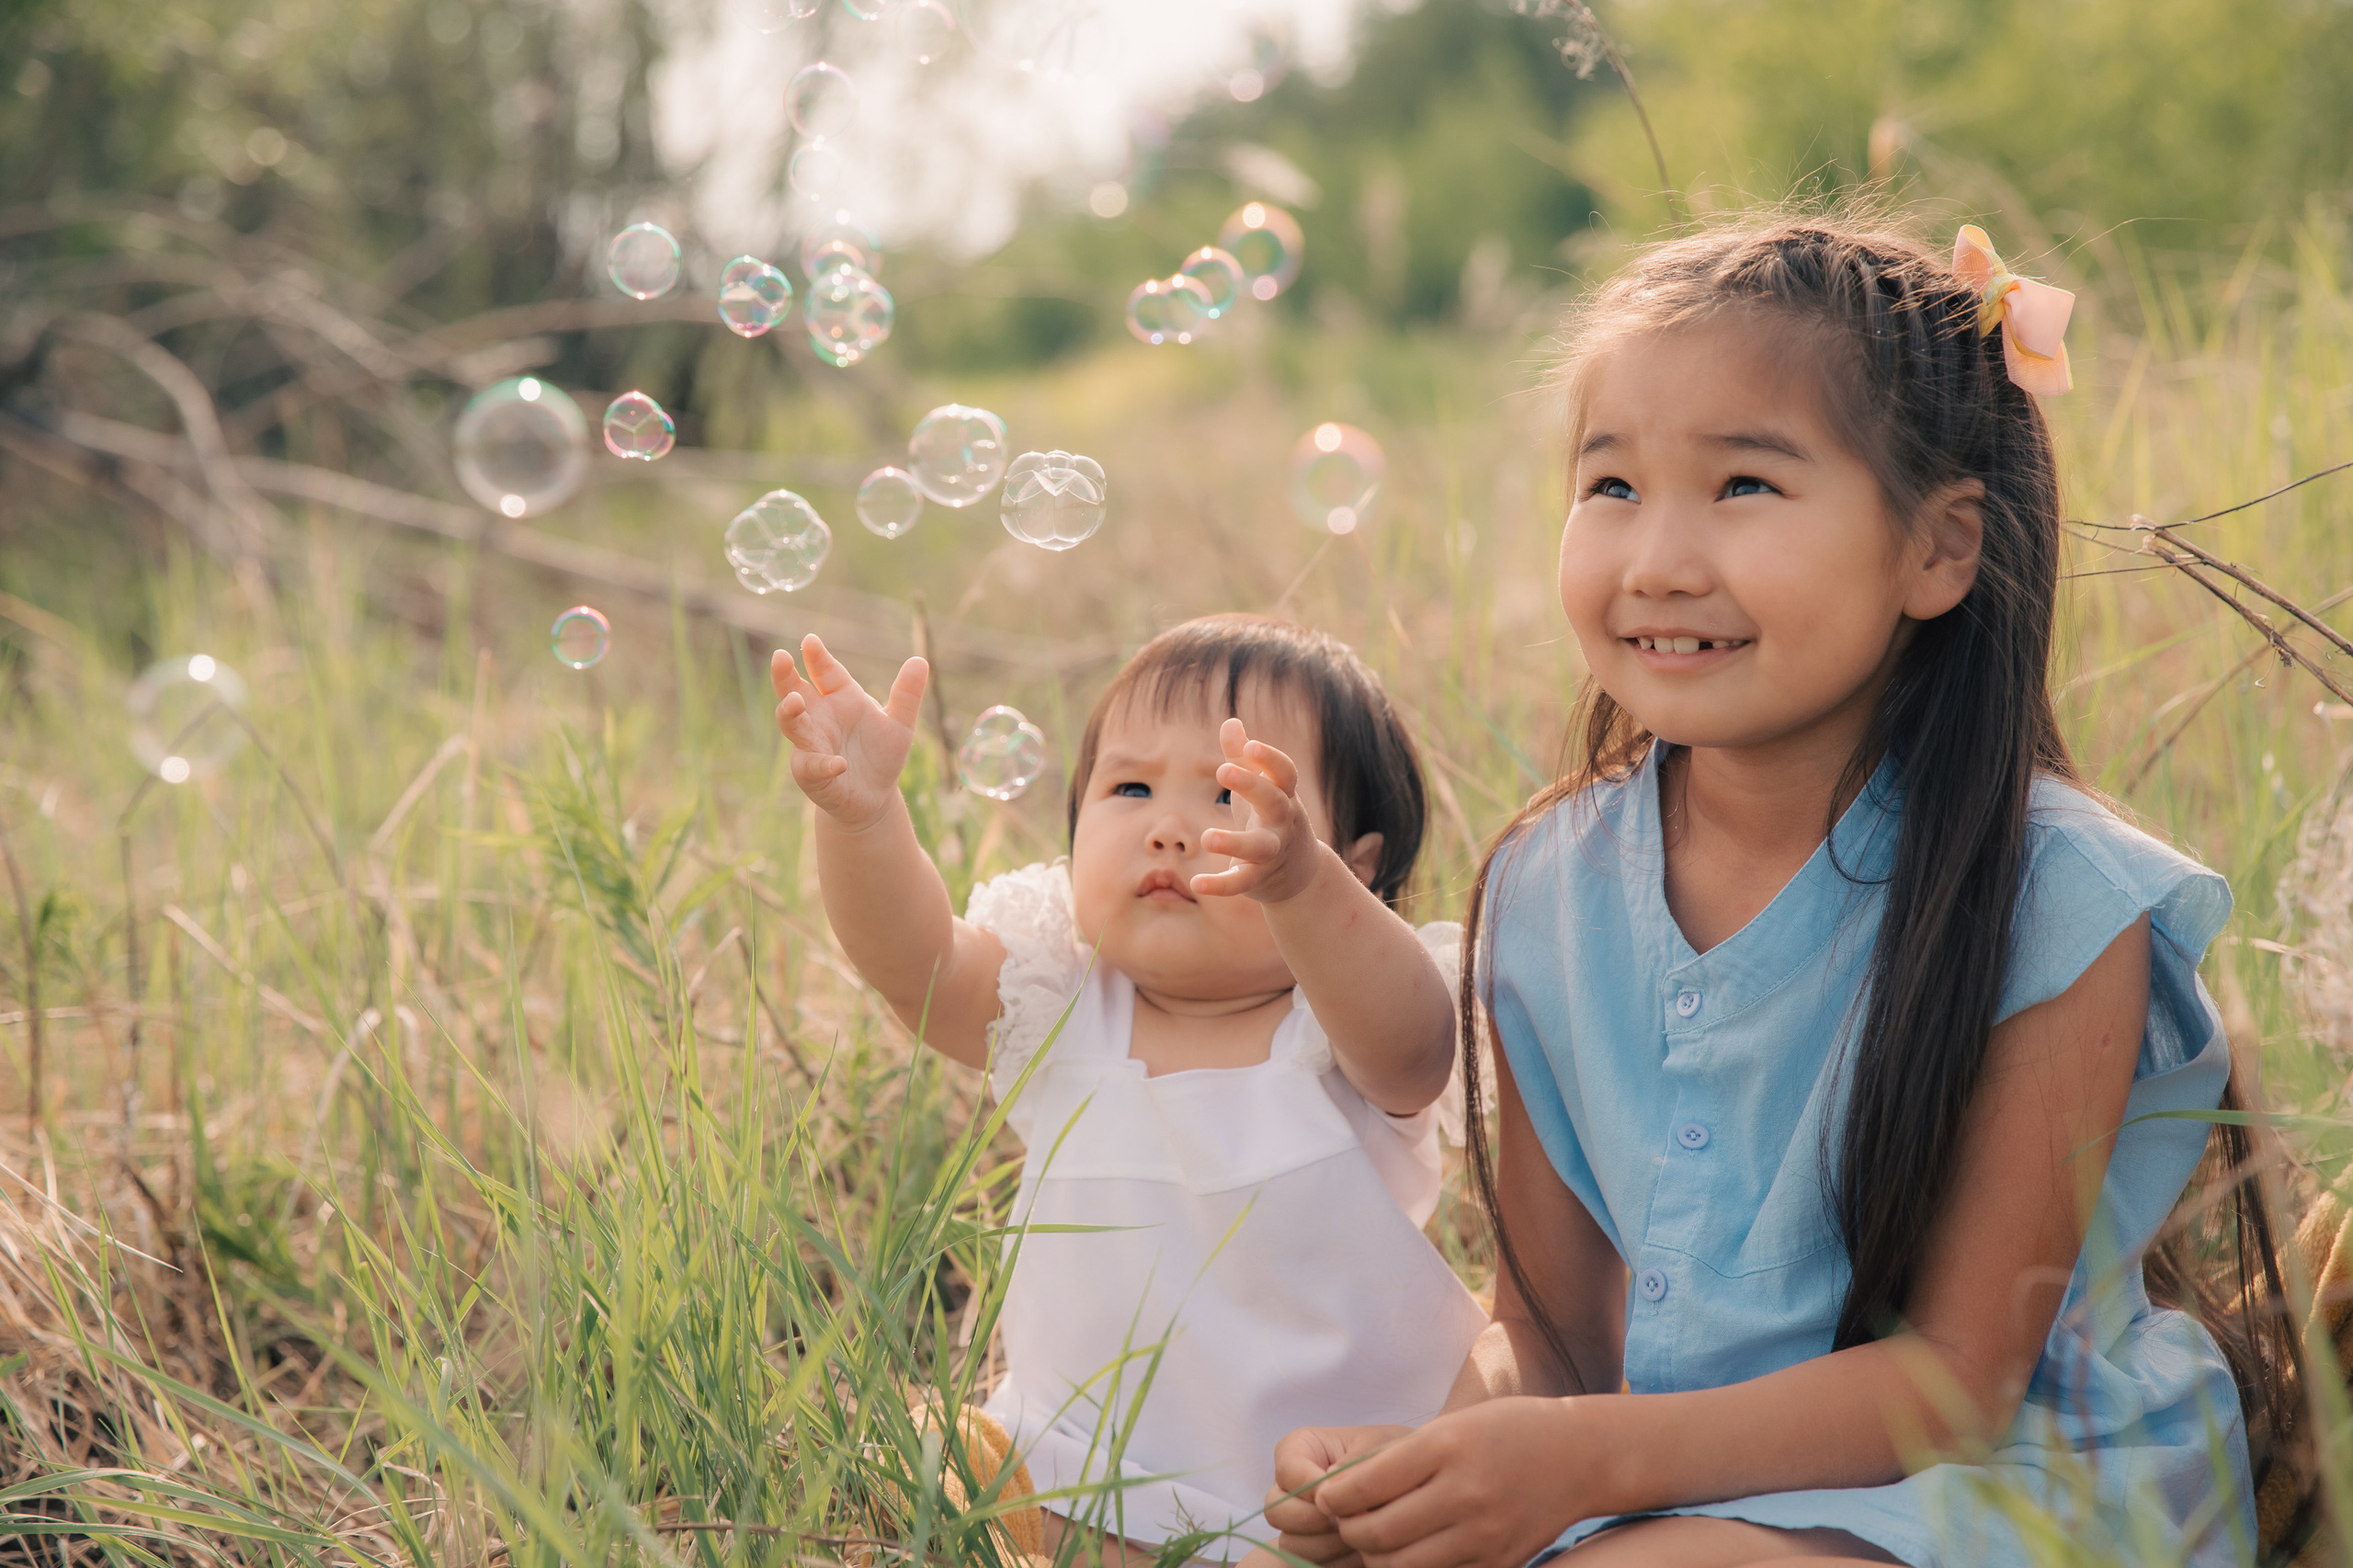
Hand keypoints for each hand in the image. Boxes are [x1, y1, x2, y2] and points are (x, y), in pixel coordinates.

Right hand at [771, 634, 927, 830]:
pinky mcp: (811, 774)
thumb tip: (921, 660)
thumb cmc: (880, 756)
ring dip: (790, 713)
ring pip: (792, 726)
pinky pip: (812, 766)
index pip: (825, 672)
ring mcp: (811, 745)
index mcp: (839, 698)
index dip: (817, 657)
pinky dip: (824, 764)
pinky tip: (840, 763)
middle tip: (780, 657)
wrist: (875, 799)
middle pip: (794, 691)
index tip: (810, 640)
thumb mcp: (899, 724)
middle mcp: (819, 718)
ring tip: (794, 701)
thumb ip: (906, 695)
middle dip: (785, 676)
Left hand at [1193, 717, 1321, 903]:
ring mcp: (1273, 852)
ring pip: (1260, 847)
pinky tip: (1197, 883)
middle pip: (1275, 802)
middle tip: (1223, 769)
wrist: (1301, 872)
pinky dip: (1221, 884)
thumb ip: (1243, 758)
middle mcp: (1283, 823)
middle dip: (1253, 786)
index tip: (1251, 746)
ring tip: (1207, 837)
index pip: (1285, 773)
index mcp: (1283, 796)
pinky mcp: (1259, 878)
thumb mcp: (1260, 787)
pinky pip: (1242, 882)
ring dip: (1235, 842)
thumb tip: (1231, 721)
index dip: (1270, 759)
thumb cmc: (1272, 818)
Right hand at [1248, 1425, 1412, 1567]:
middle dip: (1313, 1520)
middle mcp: (1291, 1486)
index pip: (1287, 1468)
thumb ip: (1352, 1463)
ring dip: (1327, 1545)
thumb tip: (1327, 1490)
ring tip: (1361, 1537)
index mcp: (1302, 1449)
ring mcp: (1297, 1519)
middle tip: (1347, 1521)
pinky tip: (1360, 1554)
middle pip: (1276, 1510)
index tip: (1340, 1494)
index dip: (1310, 1485)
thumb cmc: (1392, 1457)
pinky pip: (1307, 1563)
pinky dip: (1335, 1562)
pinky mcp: (1310, 1546)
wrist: (1412, 1487)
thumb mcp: (1377, 1448)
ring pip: (1291, 1543)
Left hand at [1306, 1400, 1590, 1567]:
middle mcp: (1464, 1493)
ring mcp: (1483, 1534)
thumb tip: (1341, 1493)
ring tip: (1373, 1540)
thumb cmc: (1508, 1430)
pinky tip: (1410, 1552)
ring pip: (1401, 1566)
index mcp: (1446, 1447)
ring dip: (1375, 1557)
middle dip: (1348, 1531)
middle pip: (1377, 1533)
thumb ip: (1399, 1458)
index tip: (1325, 1497)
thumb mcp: (1452, 1425)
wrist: (1581, 1455)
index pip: (1366, 1485)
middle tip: (1345, 1522)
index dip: (1334, 1497)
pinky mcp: (1498, 1563)